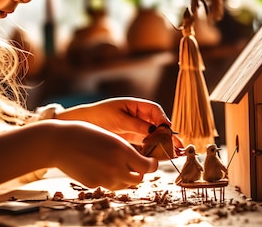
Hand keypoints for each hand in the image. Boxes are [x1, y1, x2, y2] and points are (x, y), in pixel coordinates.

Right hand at [50, 120, 157, 189]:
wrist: (59, 143)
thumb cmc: (85, 134)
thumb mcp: (111, 137)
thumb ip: (127, 151)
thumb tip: (141, 161)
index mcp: (123, 151)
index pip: (148, 167)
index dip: (151, 165)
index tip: (150, 161)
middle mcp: (116, 167)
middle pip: (139, 179)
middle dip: (139, 172)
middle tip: (135, 165)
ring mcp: (104, 178)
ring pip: (124, 185)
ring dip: (125, 177)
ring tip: (116, 165)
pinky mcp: (93, 185)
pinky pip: (108, 185)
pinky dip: (109, 179)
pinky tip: (100, 167)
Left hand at [56, 97, 171, 143]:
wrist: (84, 125)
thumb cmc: (100, 116)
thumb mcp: (118, 119)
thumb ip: (136, 124)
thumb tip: (154, 129)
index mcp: (136, 106)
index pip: (154, 110)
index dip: (162, 119)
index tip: (167, 129)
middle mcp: (139, 116)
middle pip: (158, 124)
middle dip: (168, 134)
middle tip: (178, 145)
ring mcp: (136, 128)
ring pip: (154, 135)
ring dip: (164, 143)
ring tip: (174, 153)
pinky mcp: (132, 139)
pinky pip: (146, 144)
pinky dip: (154, 149)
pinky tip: (160, 156)